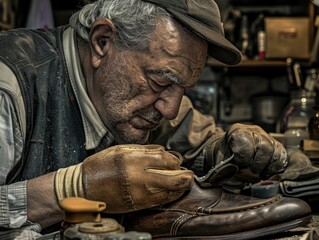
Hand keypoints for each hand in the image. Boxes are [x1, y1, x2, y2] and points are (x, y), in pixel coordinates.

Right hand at [54, 144, 193, 212]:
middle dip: (185, 177)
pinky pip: (160, 202)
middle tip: (189, 175)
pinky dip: (170, 196)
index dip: (175, 161)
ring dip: (179, 187)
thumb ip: (144, 150)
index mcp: (134, 159)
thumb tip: (163, 151)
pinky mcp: (137, 205)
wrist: (84, 187)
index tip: (176, 161)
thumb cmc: (101, 165)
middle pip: (172, 178)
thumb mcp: (121, 150)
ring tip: (183, 183)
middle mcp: (138, 176)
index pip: (165, 160)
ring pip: (169, 192)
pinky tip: (173, 192)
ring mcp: (138, 193)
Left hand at [199, 123, 287, 184]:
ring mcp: (266, 137)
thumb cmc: (226, 156)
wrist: (231, 155)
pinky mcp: (275, 146)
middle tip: (251, 170)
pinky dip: (275, 167)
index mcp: (237, 131)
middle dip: (258, 162)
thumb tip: (230, 173)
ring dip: (267, 166)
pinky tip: (266, 172)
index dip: (243, 154)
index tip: (239, 164)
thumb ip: (223, 169)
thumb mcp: (220, 161)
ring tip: (258, 173)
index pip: (245, 138)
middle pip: (264, 145)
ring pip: (275, 150)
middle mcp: (254, 131)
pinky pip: (281, 156)